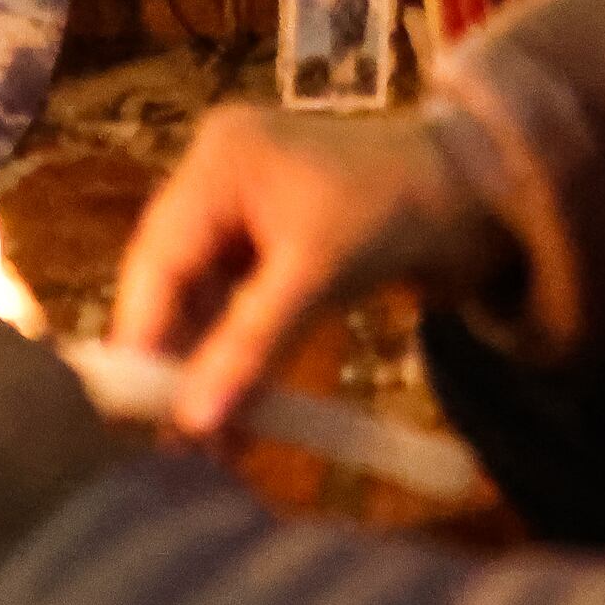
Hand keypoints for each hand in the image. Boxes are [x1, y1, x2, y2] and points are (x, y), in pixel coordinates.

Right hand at [108, 107, 511, 438]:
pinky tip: (235, 417)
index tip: (129, 408)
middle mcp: (215, 174)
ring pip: (198, 300)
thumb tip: (191, 424)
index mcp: (220, 159)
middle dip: (172, 359)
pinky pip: (230, 305)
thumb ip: (250, 345)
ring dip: (203, 370)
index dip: (142, 334)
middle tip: (164, 437)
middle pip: (170, 278)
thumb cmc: (396, 212)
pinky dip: (235, 358)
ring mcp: (237, 207)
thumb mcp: (319, 274)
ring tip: (202, 446)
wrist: (474, 198)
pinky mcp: (261, 242)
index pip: (159, 255)